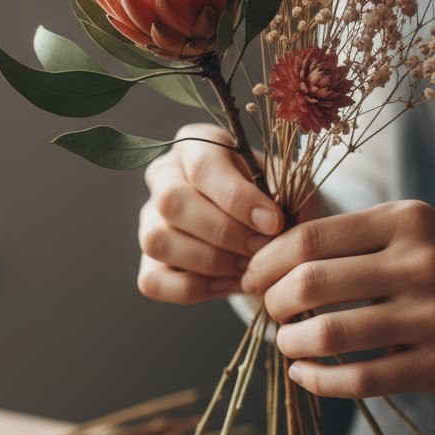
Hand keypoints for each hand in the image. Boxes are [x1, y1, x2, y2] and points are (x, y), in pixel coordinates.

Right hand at [137, 123, 284, 304]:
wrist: (262, 229)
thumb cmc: (273, 199)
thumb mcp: (288, 185)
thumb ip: (288, 197)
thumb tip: (276, 226)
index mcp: (195, 145)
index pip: (203, 167)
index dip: (238, 198)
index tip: (273, 223)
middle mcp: (163, 176)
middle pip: (172, 202)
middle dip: (224, 233)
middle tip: (262, 249)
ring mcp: (149, 219)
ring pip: (157, 240)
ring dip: (209, 261)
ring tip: (248, 268)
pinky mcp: (146, 260)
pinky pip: (153, 280)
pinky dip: (194, 289)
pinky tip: (228, 284)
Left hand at [242, 200, 434, 397]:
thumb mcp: (417, 228)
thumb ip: (355, 238)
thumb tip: (274, 258)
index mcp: (405, 221)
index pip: (308, 238)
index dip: (266, 261)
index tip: (252, 277)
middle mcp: (418, 264)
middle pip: (308, 284)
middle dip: (271, 302)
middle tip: (269, 311)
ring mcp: (433, 318)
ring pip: (328, 335)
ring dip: (289, 343)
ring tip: (286, 343)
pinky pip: (359, 379)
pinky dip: (316, 380)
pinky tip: (303, 374)